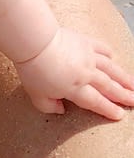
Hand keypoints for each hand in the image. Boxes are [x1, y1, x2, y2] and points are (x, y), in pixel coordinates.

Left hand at [16, 27, 133, 120]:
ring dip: (124, 78)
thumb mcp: (36, 95)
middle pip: (109, 87)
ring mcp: (88, 57)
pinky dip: (108, 52)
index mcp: (75, 89)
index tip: (120, 115)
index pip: (96, 102)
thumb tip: (60, 110)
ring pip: (111, 69)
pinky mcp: (85, 42)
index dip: (108, 109)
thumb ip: (49, 106)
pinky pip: (101, 48)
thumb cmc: (33, 70)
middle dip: (123, 96)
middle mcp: (86, 74)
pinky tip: (113, 56)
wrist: (36, 42)